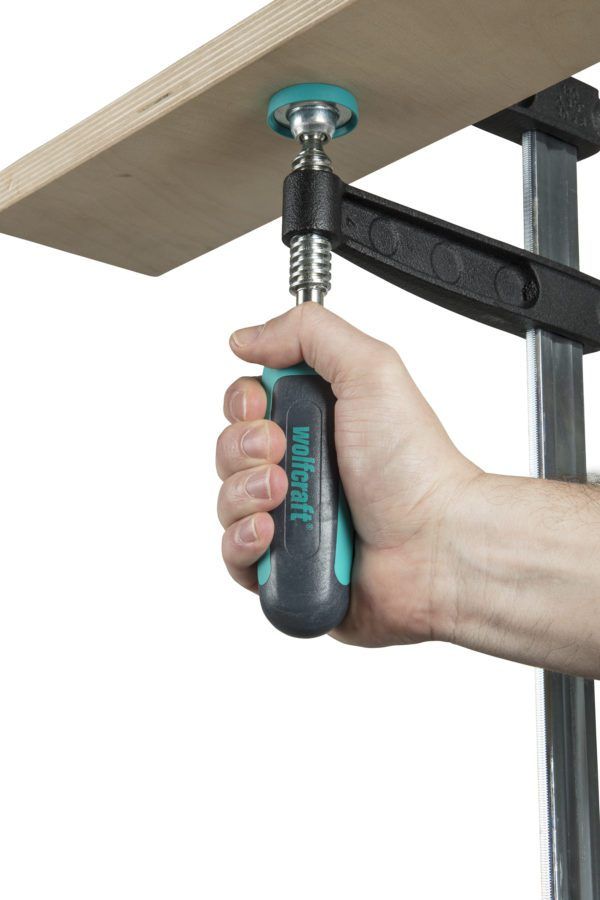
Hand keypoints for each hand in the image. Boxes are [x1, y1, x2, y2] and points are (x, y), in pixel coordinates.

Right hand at [216, 303, 479, 646]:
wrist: (436, 542)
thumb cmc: (416, 466)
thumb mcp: (370, 370)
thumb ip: (308, 332)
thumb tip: (248, 337)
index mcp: (317, 421)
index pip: (245, 405)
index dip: (243, 405)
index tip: (263, 407)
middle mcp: (300, 467)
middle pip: (228, 451)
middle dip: (244, 449)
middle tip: (283, 452)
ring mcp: (292, 518)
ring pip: (226, 502)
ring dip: (246, 494)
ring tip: (286, 494)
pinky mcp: (285, 567)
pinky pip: (233, 554)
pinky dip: (244, 543)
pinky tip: (273, 532)